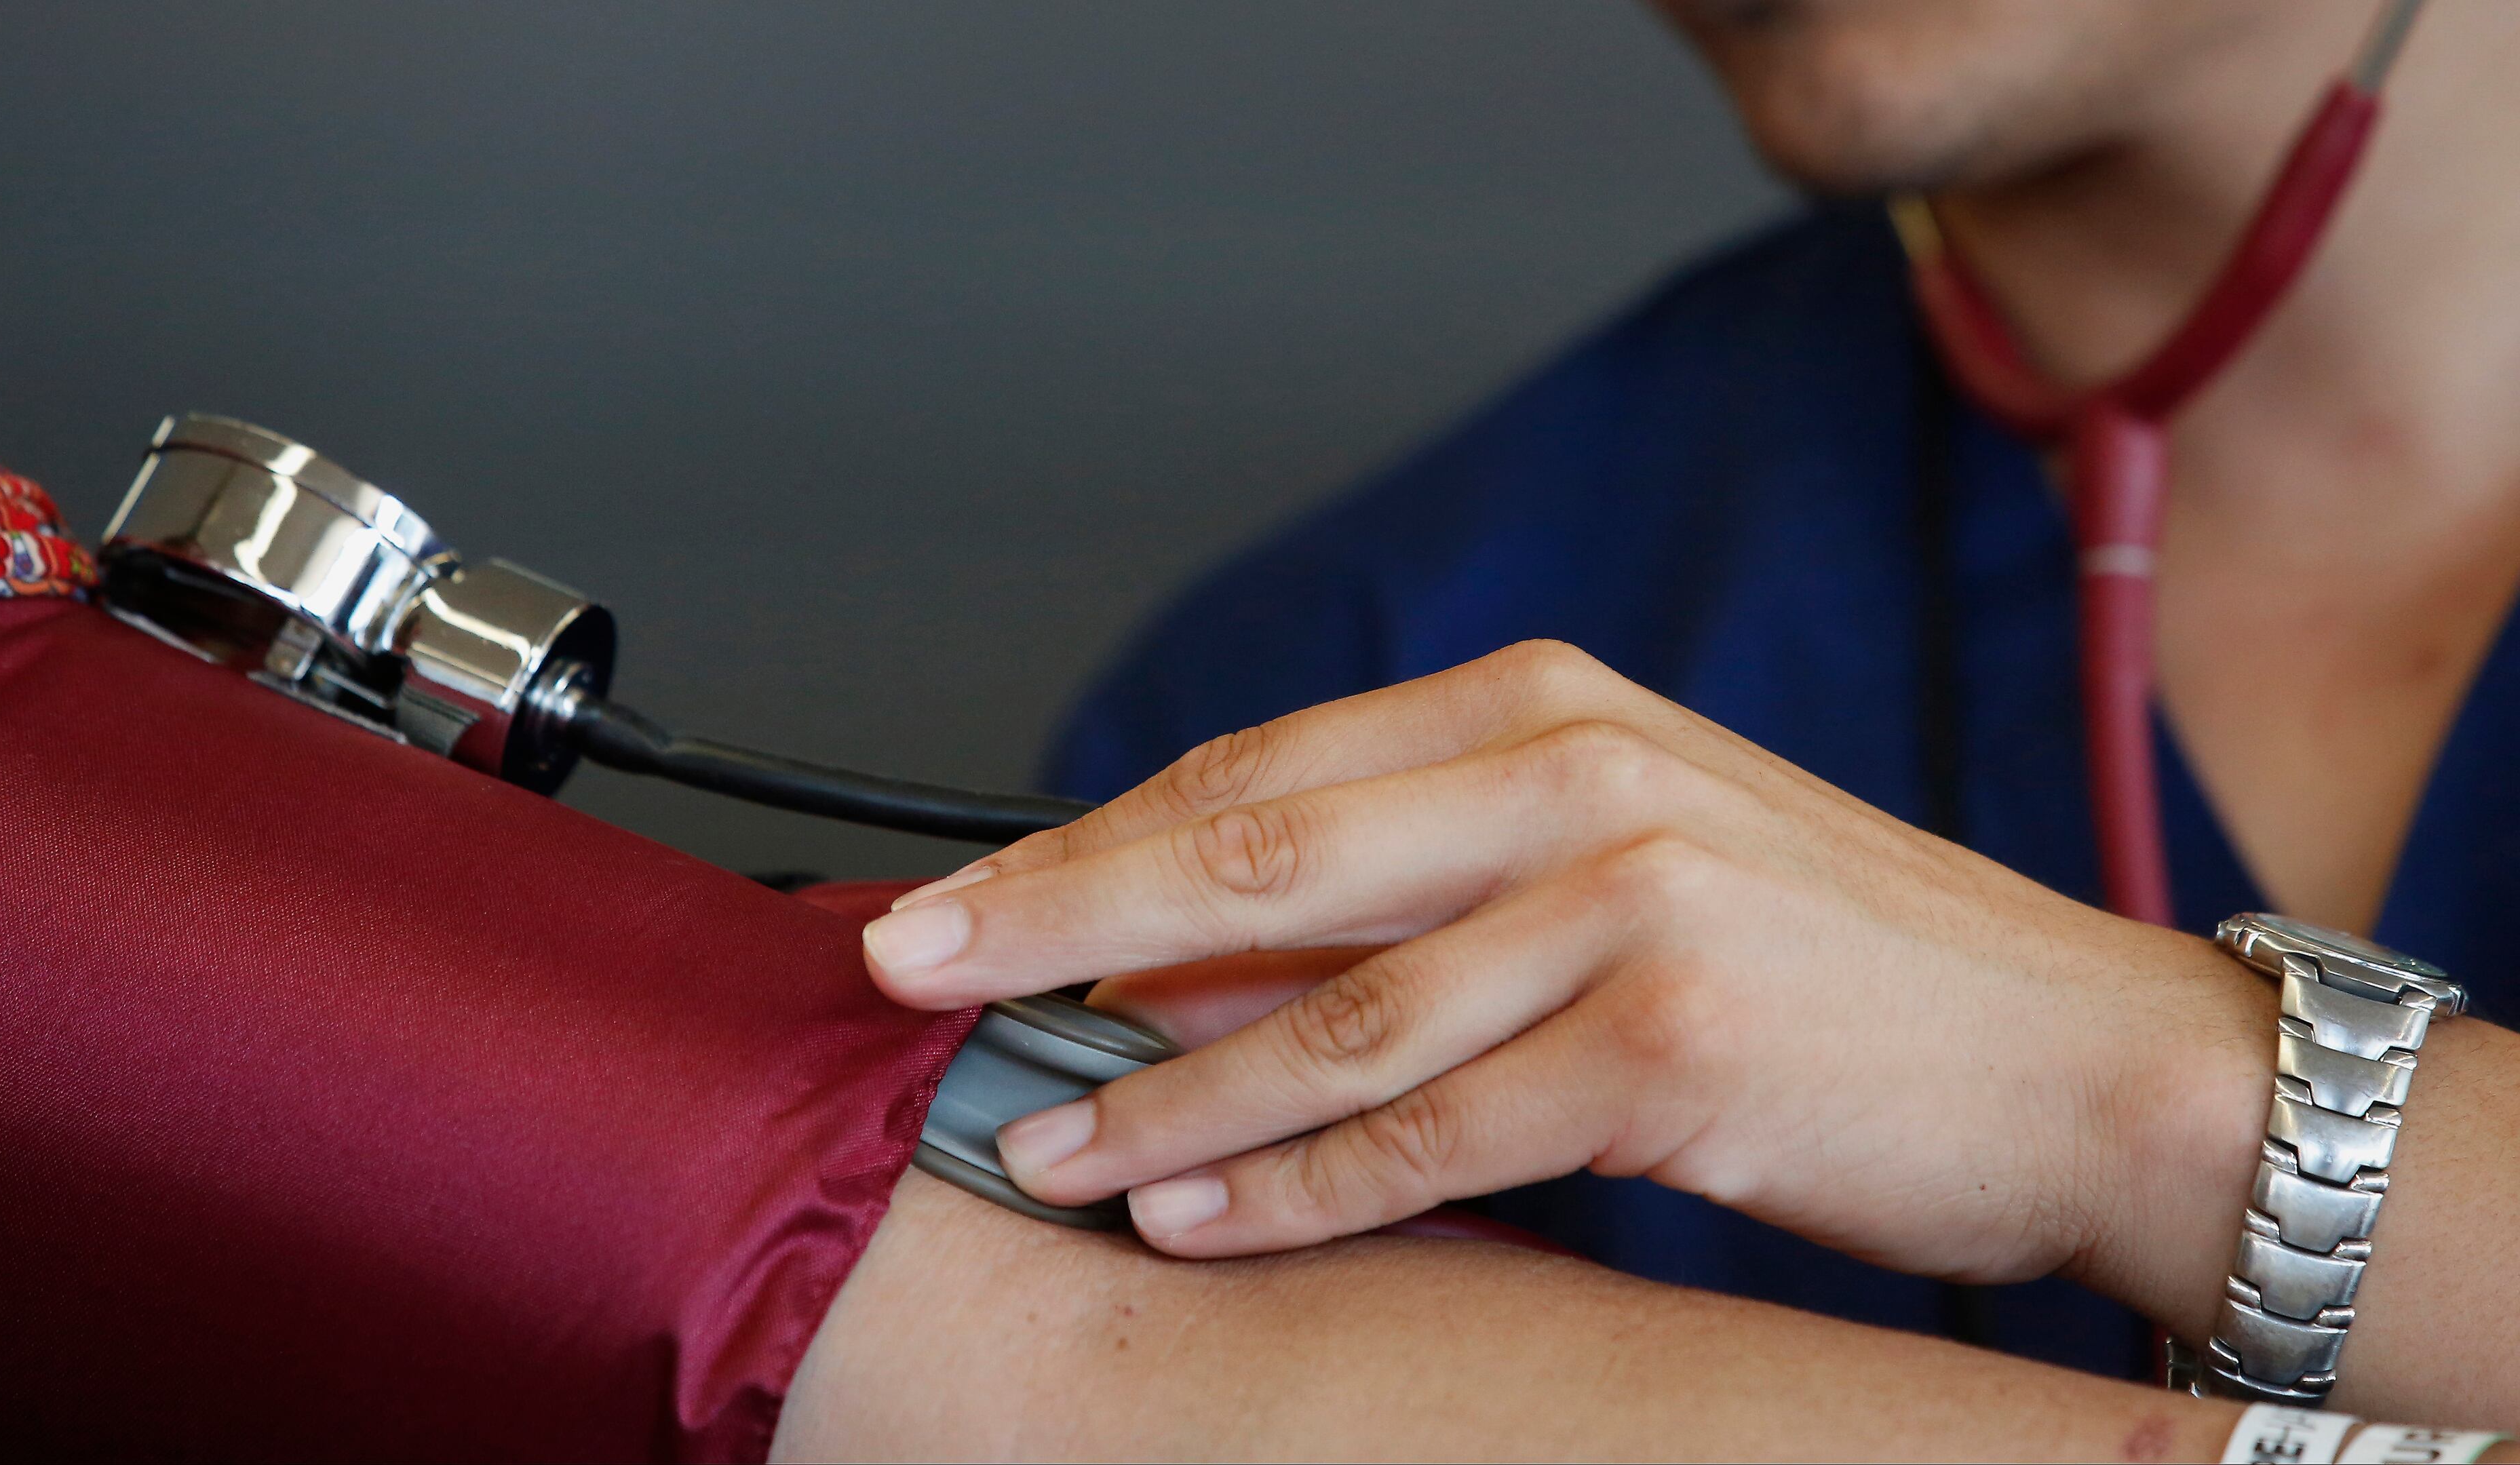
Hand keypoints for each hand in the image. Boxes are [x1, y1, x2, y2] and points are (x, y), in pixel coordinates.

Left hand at [858, 641, 2271, 1305]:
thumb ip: (1418, 891)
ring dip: (1158, 1094)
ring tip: (1038, 1147)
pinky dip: (1296, 1186)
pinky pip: (1432, 1132)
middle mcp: (1576, 777)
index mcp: (1549, 709)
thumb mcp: (1627, 865)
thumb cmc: (1842, 966)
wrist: (2085, 1061)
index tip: (956, 901)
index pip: (1262, 770)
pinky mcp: (1672, 1045)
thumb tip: (1185, 960)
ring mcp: (1627, 904)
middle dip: (1055, 923)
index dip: (1089, 843)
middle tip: (906, 976)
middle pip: (1251, 852)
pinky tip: (1195, 1217)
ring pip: (1323, 1012)